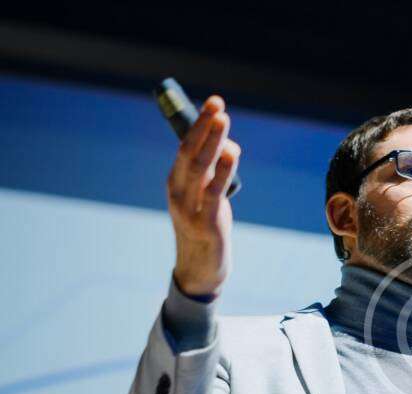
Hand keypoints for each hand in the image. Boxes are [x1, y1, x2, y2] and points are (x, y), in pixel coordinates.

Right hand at [167, 95, 240, 297]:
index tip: (213, 103)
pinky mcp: (206, 224)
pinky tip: (232, 154)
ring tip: (223, 120)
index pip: (185, 146)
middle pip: (189, 152)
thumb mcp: (207, 196)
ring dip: (213, 142)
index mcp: (175, 182)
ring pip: (200, 168)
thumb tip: (230, 145)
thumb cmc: (205, 226)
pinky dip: (223, 171)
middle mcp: (178, 192)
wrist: (200, 268)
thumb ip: (215, 171)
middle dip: (204, 126)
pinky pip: (214, 193)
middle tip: (217, 104)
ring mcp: (189, 208)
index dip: (199, 123)